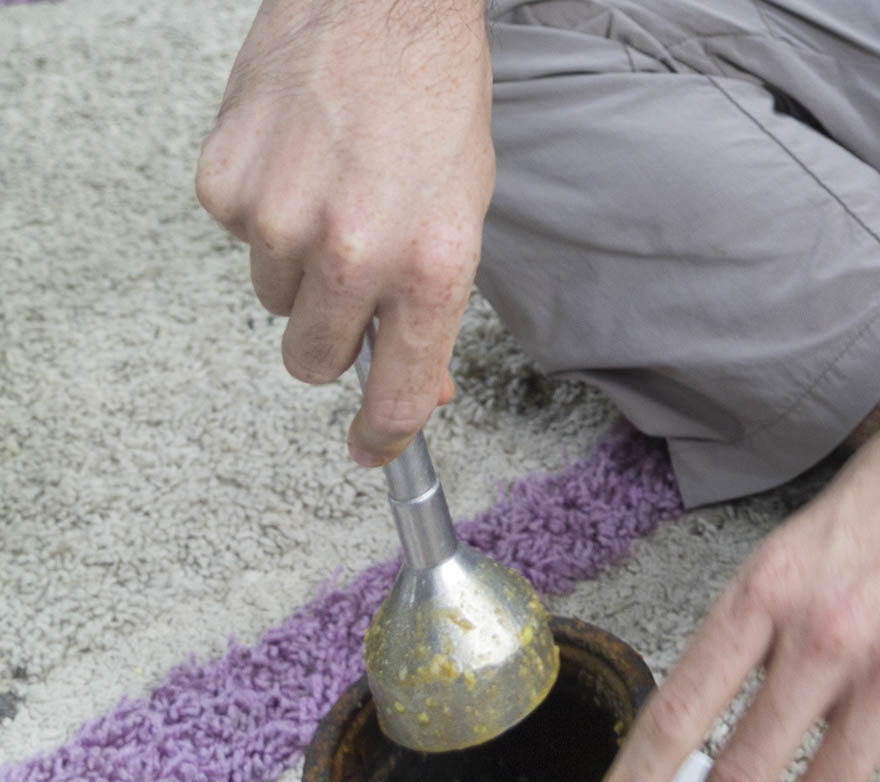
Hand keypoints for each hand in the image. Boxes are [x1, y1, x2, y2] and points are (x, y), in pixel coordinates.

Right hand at [195, 0, 494, 464]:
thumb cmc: (434, 103)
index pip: (399, 392)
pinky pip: (237, 237)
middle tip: (350, 288)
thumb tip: (422, 384)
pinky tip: (297, 162)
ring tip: (334, 192)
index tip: (372, 449)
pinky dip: (262, 212)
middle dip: (333, 343)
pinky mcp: (225, 183)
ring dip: (299, 266)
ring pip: (274, 298)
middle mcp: (354, 254)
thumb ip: (435, 305)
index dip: (384, 435)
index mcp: (431, 268)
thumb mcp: (464, 213)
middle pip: (315, 361)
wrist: (381, 5)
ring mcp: (280, 219)